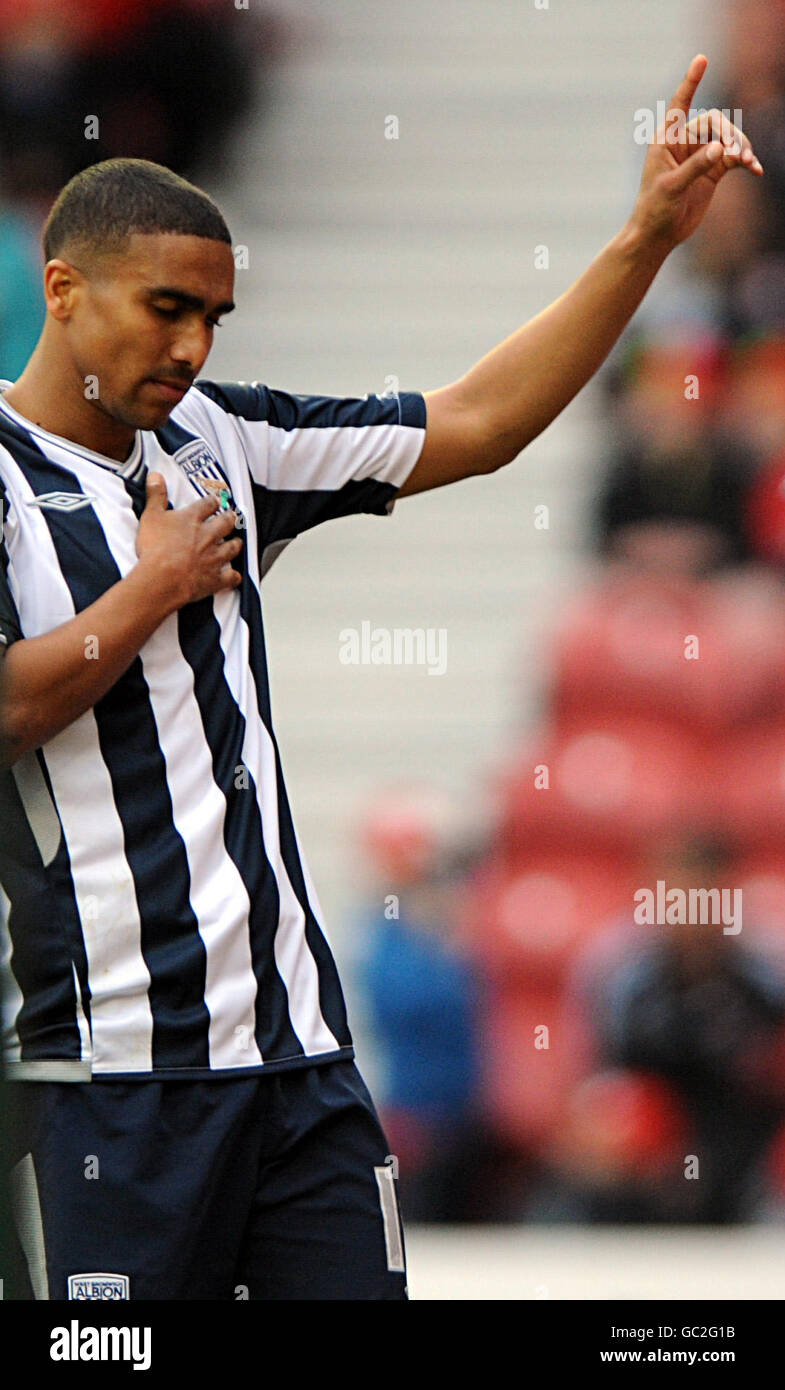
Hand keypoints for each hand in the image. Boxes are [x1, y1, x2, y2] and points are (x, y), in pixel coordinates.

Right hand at [136, 471, 242, 608]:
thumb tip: (155, 476)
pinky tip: (234, 576)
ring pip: (232, 548)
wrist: (162, 578)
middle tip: (232, 517)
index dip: (213, 501)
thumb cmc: (155, 549)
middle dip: (230, 519)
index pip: (207, 504)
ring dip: (235, 545)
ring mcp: (213, 557)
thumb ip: (155, 495)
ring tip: (236, 542)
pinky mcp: (214, 578)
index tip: (215, 500)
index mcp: (192, 520)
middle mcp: (207, 536)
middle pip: (225, 523)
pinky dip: (233, 577)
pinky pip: (230, 577)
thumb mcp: (151, 516)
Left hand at [629, 53, 762, 251]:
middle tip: (738, 155)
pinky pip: (734, 157)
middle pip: (715, 123)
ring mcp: (700, 156)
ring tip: (749, 163)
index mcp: (667, 139)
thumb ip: (695, 168)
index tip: (703, 59)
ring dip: (742, 147)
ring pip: (728, 139)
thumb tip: (721, 149)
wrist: (658, 236)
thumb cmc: (654, 210)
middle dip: (730, 134)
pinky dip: (746, 161)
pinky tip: (755, 170)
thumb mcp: (672, 188)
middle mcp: (684, 143)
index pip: (681, 104)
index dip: (692, 81)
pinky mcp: (712, 171)